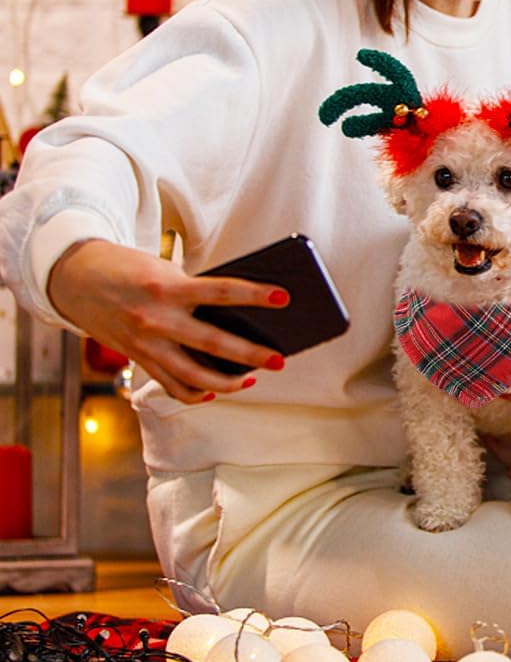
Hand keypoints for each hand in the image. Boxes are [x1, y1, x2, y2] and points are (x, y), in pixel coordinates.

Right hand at [48, 239, 288, 403]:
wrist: (75, 278)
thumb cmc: (130, 268)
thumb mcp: (164, 270)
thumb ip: (194, 293)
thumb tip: (235, 317)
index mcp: (167, 286)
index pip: (220, 291)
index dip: (254, 295)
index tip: (283, 297)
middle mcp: (155, 318)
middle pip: (212, 342)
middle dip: (249, 354)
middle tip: (279, 359)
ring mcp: (145, 344)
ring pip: (192, 375)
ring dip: (227, 382)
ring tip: (253, 379)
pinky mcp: (137, 359)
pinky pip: (170, 385)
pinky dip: (195, 392)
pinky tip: (216, 390)